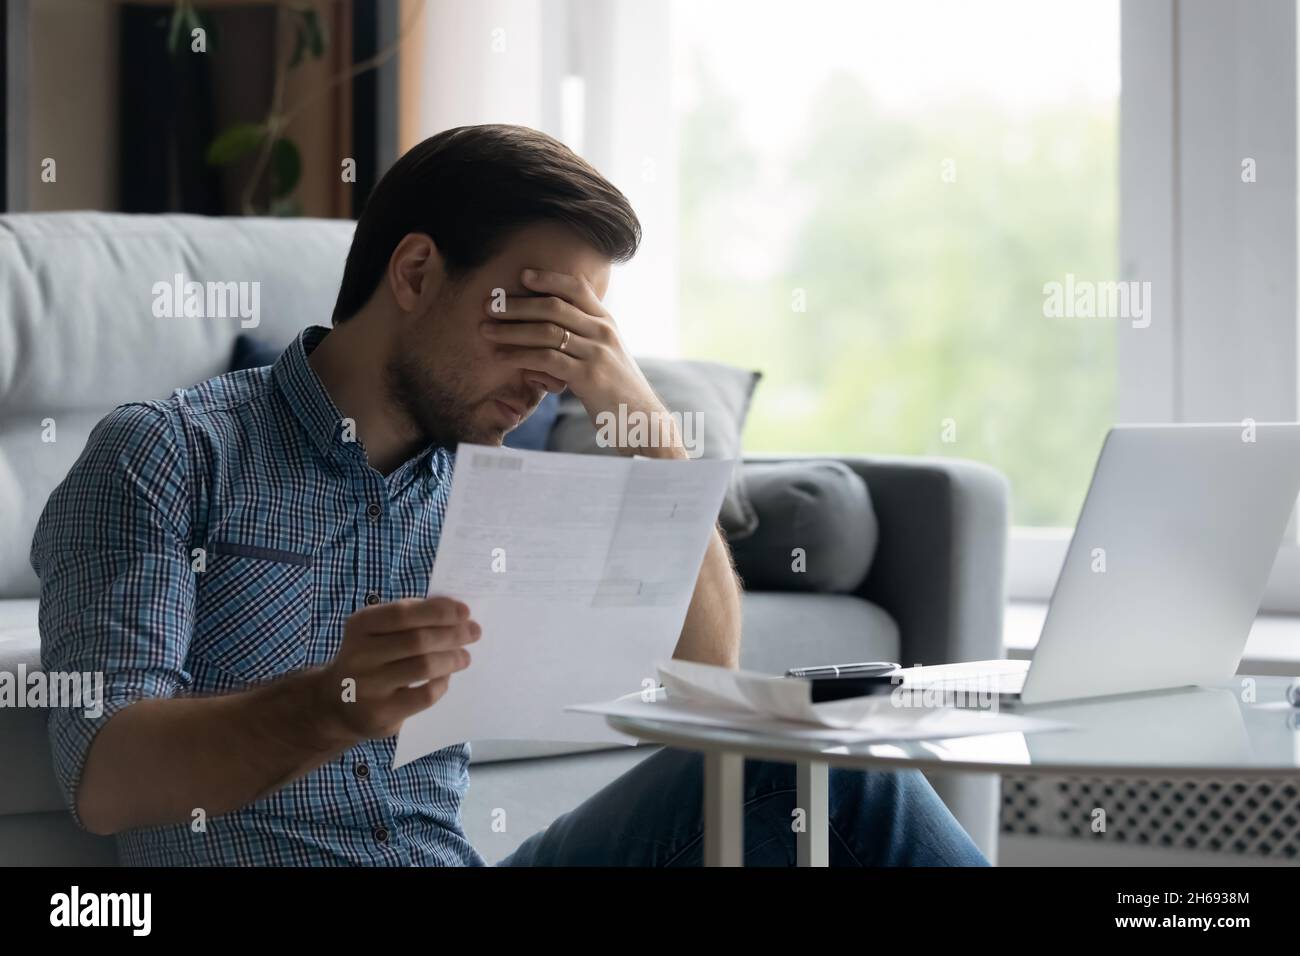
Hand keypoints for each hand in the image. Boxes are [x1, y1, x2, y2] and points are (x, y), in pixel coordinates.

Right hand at [311, 597, 479, 744]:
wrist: (336, 704)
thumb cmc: (370, 658)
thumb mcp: (377, 632)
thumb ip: (409, 618)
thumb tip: (454, 611)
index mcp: (360, 625)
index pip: (403, 613)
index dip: (438, 611)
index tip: (465, 611)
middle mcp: (359, 654)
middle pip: (418, 640)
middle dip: (453, 634)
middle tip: (474, 632)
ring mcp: (367, 686)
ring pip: (424, 667)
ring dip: (452, 659)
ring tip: (465, 657)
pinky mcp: (380, 713)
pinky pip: (424, 695)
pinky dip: (441, 684)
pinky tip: (445, 678)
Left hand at [480, 268, 685, 457]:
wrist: (643, 421)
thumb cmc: (618, 392)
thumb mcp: (606, 358)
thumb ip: (583, 342)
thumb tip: (546, 342)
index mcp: (607, 323)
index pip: (578, 288)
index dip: (549, 278)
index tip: (523, 275)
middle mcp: (603, 332)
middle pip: (554, 306)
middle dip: (518, 304)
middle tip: (490, 305)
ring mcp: (597, 353)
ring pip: (547, 331)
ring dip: (511, 330)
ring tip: (486, 330)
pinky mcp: (589, 376)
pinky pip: (547, 359)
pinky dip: (520, 356)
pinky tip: (502, 357)